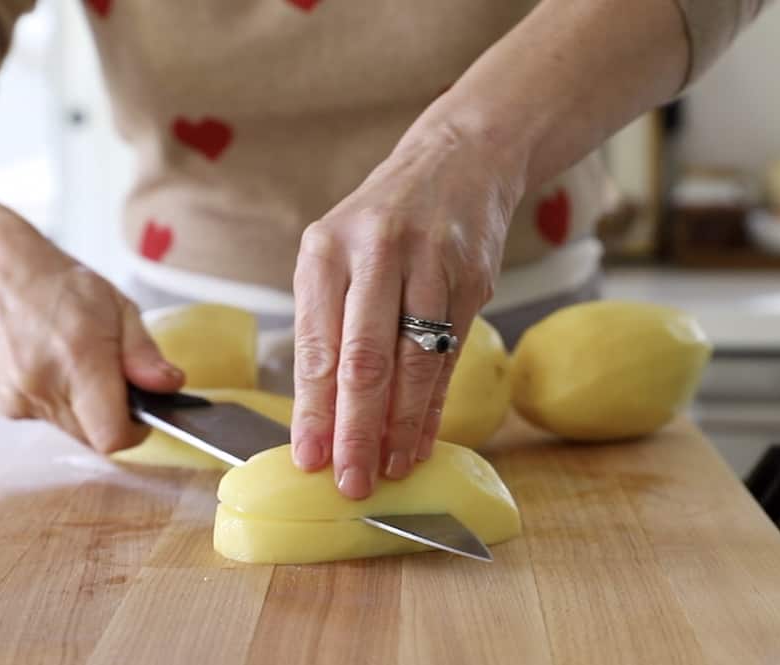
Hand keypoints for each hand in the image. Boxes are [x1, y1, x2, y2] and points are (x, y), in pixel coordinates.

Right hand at [0, 219, 183, 451]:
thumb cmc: (58, 283)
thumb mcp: (118, 307)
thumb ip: (144, 353)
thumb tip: (169, 385)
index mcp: (80, 363)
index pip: (112, 436)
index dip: (134, 431)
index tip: (142, 413)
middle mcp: (44, 388)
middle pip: (93, 436)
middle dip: (110, 416)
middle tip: (110, 377)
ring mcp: (17, 399)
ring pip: (69, 428)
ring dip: (82, 408)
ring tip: (75, 363)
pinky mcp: (2, 403)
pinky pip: (43, 416)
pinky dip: (56, 400)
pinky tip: (50, 364)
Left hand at [290, 123, 521, 498]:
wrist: (458, 163)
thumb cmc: (382, 224)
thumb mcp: (337, 255)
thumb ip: (326, 325)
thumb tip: (321, 417)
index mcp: (327, 249)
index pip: (317, 344)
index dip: (313, 408)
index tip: (307, 459)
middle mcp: (377, 252)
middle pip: (364, 357)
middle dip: (356, 429)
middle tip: (349, 481)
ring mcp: (431, 264)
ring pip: (415, 362)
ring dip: (402, 426)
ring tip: (389, 470)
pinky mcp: (473, 280)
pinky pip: (450, 357)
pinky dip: (435, 405)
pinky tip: (423, 440)